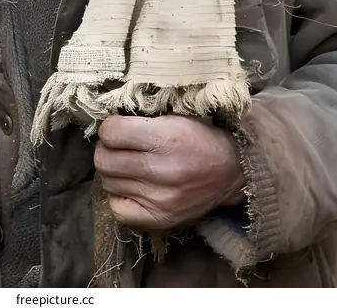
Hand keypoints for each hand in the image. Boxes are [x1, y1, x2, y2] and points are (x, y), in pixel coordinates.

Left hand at [94, 114, 245, 230]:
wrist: (232, 172)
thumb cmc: (200, 138)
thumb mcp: (175, 117)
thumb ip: (141, 120)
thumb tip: (106, 124)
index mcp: (166, 138)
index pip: (111, 133)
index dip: (108, 128)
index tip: (115, 128)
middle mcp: (161, 170)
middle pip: (104, 160)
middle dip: (105, 149)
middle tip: (117, 147)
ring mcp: (160, 199)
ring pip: (108, 183)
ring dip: (113, 172)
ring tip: (127, 165)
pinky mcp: (161, 219)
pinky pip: (118, 210)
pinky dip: (119, 196)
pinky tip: (131, 186)